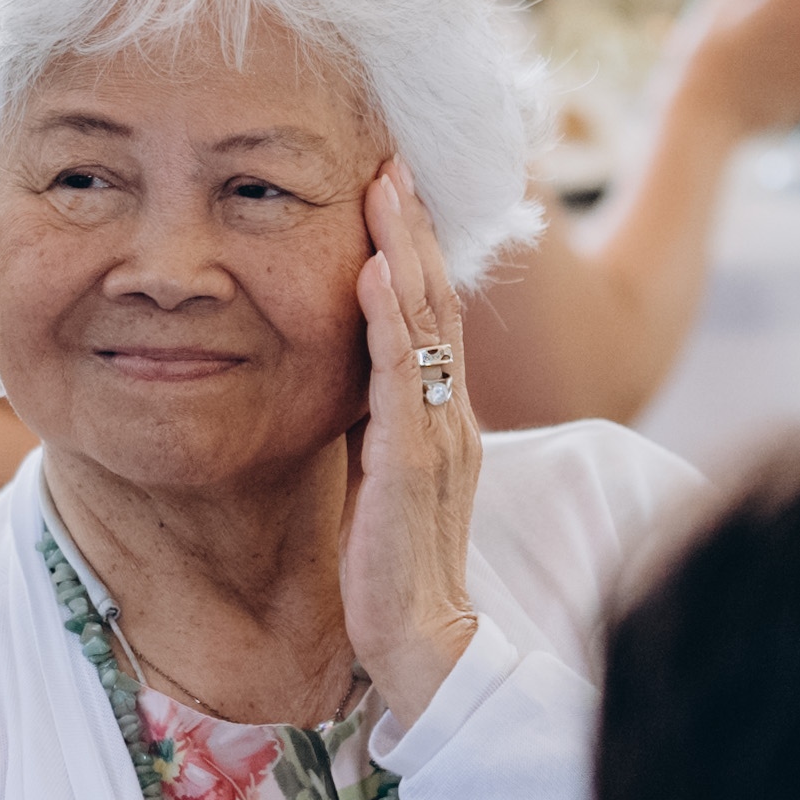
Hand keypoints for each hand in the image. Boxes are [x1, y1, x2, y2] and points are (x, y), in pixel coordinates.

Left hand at [339, 160, 484, 737]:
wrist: (422, 643)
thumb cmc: (396, 569)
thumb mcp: (384, 475)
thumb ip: (377, 424)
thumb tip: (348, 376)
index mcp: (444, 417)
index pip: (434, 315)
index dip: (418, 249)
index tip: (395, 187)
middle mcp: (451, 415)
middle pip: (436, 300)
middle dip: (414, 225)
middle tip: (392, 156)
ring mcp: (438, 435)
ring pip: (424, 322)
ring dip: (404, 248)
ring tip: (385, 185)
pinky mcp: (413, 464)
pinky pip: (400, 376)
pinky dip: (386, 318)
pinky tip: (372, 270)